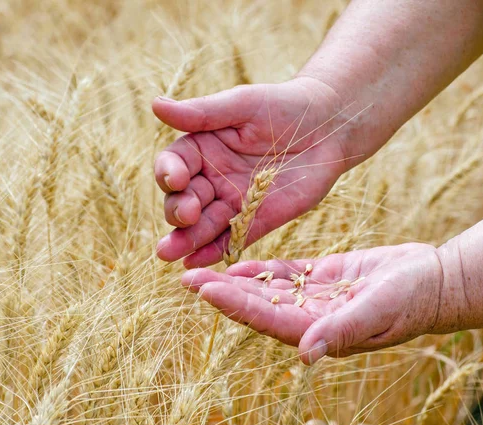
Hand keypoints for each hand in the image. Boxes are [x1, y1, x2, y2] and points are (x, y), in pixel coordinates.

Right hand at [153, 78, 356, 267]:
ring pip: (203, 224)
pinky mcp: (257, 221)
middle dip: (178, 210)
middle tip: (185, 215)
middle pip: (182, 200)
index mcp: (202, 149)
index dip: (169, 174)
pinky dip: (213, 252)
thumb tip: (155, 105)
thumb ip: (201, 113)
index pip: (174, 165)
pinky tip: (195, 262)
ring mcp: (232, 202)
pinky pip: (232, 239)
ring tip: (169, 253)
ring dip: (186, 239)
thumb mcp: (241, 104)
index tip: (177, 178)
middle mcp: (211, 178)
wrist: (328, 126)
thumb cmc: (283, 105)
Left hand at [181, 243, 443, 363]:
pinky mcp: (321, 276)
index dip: (234, 305)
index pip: (265, 318)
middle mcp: (307, 316)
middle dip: (221, 291)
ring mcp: (312, 296)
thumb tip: (304, 355)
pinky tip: (238, 260)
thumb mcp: (378, 312)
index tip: (205, 290)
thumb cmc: (411, 300)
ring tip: (201, 268)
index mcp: (316, 329)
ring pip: (264, 287)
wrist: (432, 281)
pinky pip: (284, 273)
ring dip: (234, 279)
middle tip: (187, 276)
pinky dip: (261, 267)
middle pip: (256, 304)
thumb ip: (341, 331)